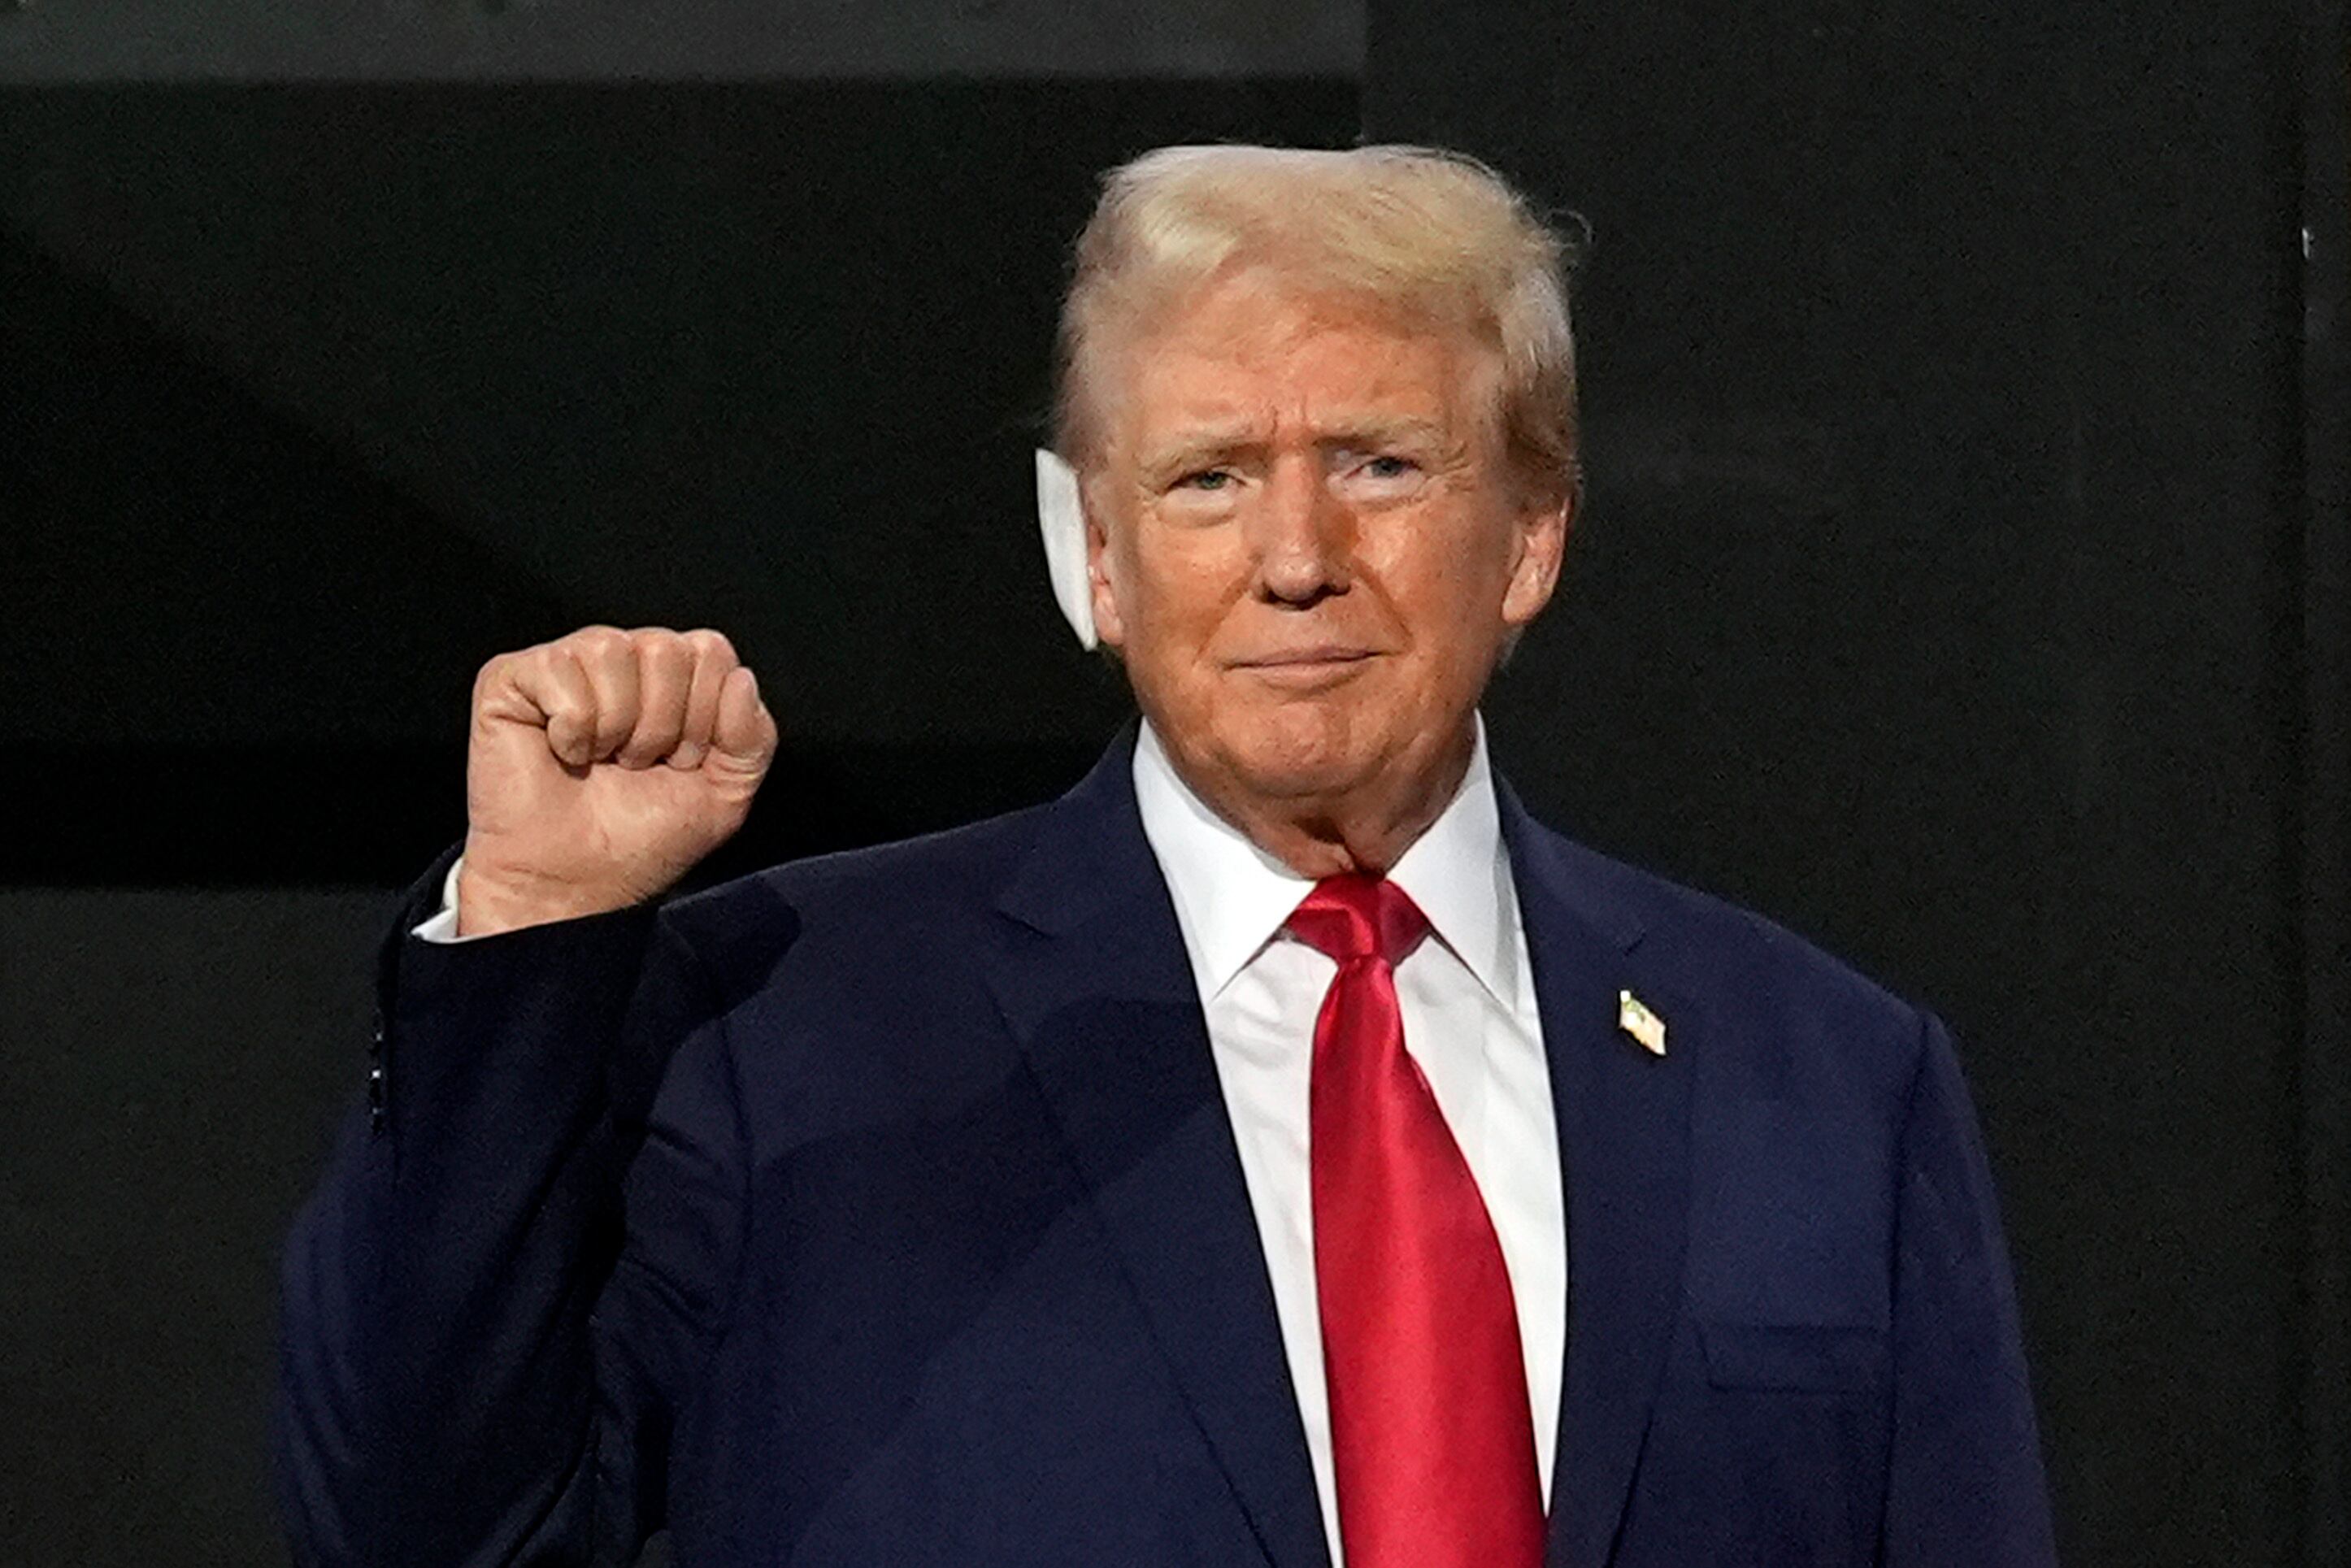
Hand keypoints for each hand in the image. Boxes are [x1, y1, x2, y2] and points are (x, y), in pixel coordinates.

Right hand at [456, 626, 777, 934]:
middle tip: (635, 765)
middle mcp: (623, 659)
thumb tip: (741, 678)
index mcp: (674, 677)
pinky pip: (559, 668)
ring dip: (616, 726)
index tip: (679, 763)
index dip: (704, 717)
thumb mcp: (726, 794)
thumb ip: (753, 737)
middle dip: (662, 725)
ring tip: (601, 760)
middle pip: (666, 647)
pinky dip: (570, 726)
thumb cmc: (640, 841)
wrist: (575, 884)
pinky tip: (563, 752)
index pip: (711, 651)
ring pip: (613, 650)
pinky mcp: (511, 678)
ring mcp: (567, 664)